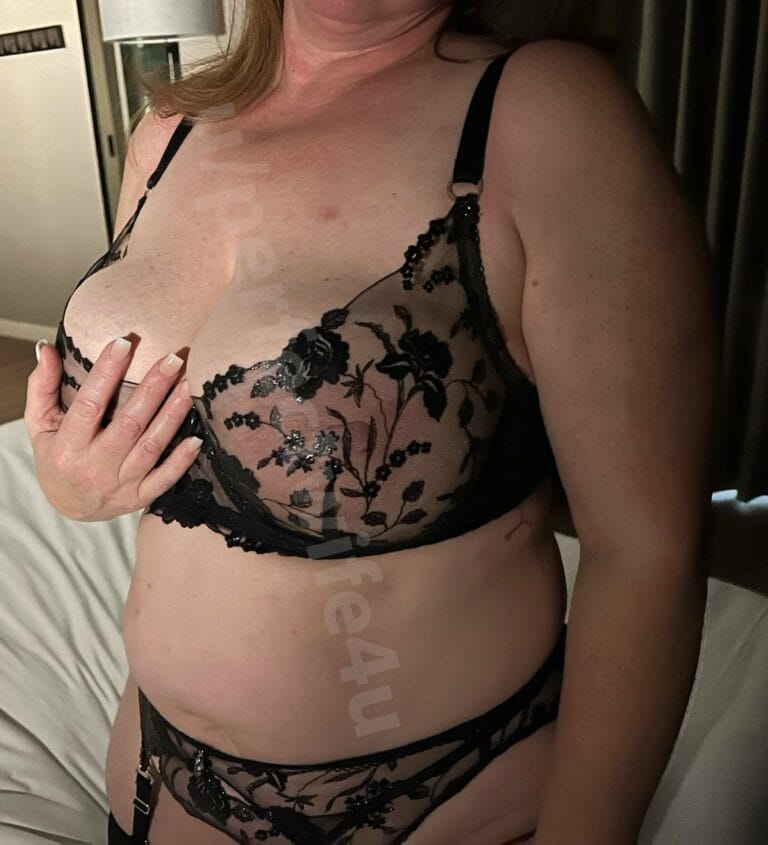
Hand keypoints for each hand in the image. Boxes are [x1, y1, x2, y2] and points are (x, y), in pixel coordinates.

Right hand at [24, 335, 202, 520]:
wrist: (71, 507)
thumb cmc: (57, 457)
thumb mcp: (41, 424)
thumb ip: (42, 386)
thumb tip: (46, 348)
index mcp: (68, 446)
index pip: (89, 405)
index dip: (106, 374)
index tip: (124, 344)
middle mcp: (95, 467)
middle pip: (129, 423)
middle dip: (153, 389)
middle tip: (173, 360)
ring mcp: (121, 484)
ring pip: (151, 446)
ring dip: (173, 415)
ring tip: (189, 386)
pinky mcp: (140, 497)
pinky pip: (165, 478)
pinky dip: (182, 460)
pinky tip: (197, 437)